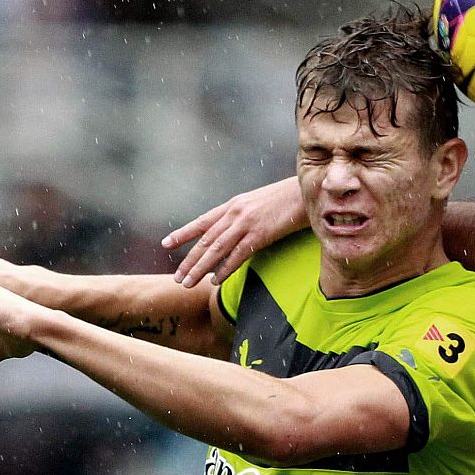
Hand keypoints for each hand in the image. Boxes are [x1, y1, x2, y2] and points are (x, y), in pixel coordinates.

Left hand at [162, 177, 306, 287]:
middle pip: (206, 240)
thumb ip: (246, 215)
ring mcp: (246, 223)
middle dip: (189, 260)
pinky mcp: (260, 234)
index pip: (202, 221)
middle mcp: (235, 213)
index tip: (166, 244)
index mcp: (234, 204)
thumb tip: (237, 230)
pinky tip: (216, 280)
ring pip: (216, 249)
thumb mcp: (261, 203)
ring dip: (200, 268)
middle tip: (177, 277)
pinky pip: (237, 255)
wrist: (308, 192)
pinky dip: (225, 268)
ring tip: (188, 282)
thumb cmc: (288, 198)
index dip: (183, 234)